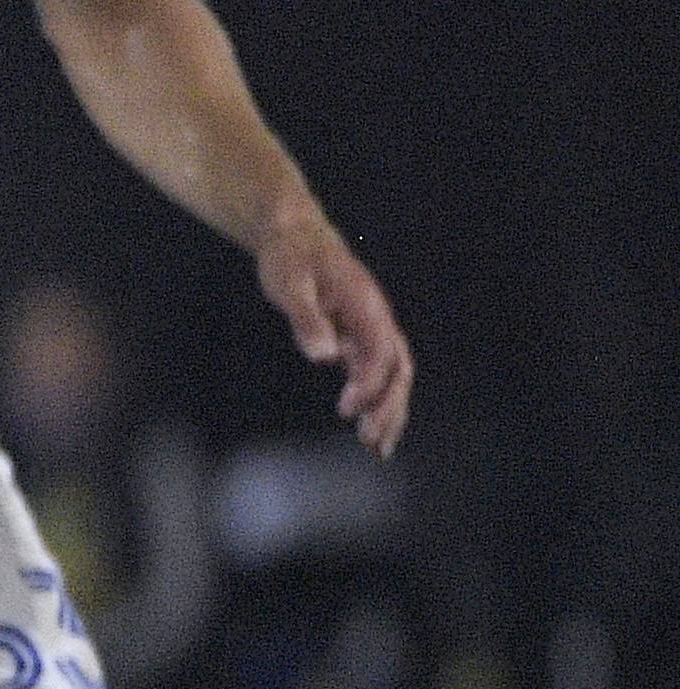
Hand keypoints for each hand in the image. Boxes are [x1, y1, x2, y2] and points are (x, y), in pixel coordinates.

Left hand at [255, 214, 411, 456]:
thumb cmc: (291, 259)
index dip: (369, 382)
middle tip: (373, 443)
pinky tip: (368, 430)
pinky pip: (375, 376)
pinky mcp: (357, 340)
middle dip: (389, 407)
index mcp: (366, 306)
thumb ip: (306, 319)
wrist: (295, 239)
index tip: (347, 409)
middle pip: (398, 369)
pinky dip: (375, 402)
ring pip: (392, 377)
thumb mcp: (290, 284)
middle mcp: (376, 320)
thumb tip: (323, 355)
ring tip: (378, 449)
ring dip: (389, 412)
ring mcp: (370, 330)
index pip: (380, 351)